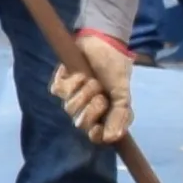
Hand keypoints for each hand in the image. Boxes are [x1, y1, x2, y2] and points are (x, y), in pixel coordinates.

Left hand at [51, 30, 135, 146]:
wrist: (104, 44)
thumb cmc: (115, 69)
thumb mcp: (122, 94)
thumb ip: (120, 116)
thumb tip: (112, 138)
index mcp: (102, 114)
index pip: (94, 134)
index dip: (94, 134)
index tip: (97, 129)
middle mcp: (85, 108)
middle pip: (80, 122)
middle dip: (92, 110)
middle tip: (101, 97)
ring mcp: (72, 95)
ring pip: (70, 107)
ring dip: (84, 93)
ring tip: (93, 81)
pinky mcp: (60, 82)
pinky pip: (59, 91)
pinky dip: (72, 83)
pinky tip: (80, 75)